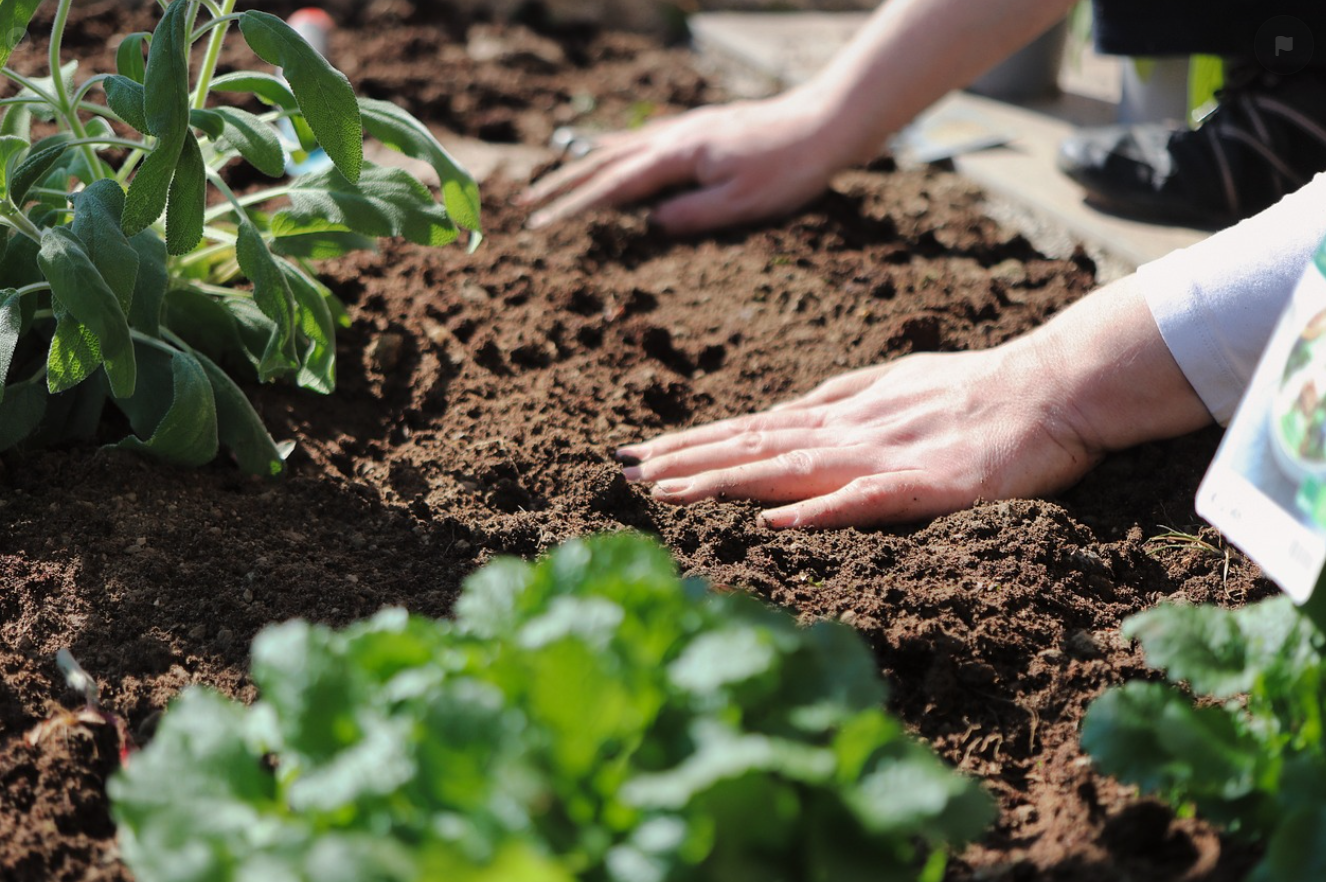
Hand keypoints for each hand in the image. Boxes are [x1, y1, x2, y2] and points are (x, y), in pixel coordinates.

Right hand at [519, 91, 852, 234]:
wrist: (825, 122)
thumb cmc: (789, 168)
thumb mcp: (742, 203)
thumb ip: (692, 215)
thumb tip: (651, 225)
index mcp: (678, 157)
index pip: (613, 187)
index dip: (574, 208)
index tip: (540, 225)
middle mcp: (674, 137)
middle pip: (604, 162)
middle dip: (562, 185)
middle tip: (525, 203)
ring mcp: (685, 129)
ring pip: (620, 147)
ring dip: (582, 165)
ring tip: (552, 179)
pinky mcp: (700, 129)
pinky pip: (643, 138)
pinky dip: (615, 148)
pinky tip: (610, 151)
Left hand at [616, 345, 1100, 528]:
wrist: (1055, 386)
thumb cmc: (977, 388)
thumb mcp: (895, 385)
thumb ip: (840, 398)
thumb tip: (786, 410)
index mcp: (842, 415)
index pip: (751, 430)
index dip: (692, 443)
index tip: (637, 454)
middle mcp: (849, 432)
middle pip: (754, 446)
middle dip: (685, 460)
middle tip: (622, 471)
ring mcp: (885, 456)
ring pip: (790, 469)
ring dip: (726, 480)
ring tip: (667, 492)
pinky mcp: (928, 485)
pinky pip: (867, 499)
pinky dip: (819, 511)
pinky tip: (775, 521)